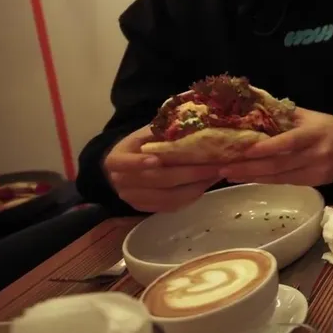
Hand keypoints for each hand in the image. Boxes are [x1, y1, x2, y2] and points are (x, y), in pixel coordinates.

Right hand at [104, 127, 221, 212]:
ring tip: (216, 175)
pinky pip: (171, 206)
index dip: (139, 163)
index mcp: (116, 160)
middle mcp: (121, 182)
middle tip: (214, 166)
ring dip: (195, 187)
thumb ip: (162, 130)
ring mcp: (133, 198)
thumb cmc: (141, 144)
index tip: (157, 159)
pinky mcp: (146, 208)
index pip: (123, 163)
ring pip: (167, 197)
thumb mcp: (146, 133)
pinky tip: (206, 184)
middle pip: (156, 180)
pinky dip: (191, 196)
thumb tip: (192, 124)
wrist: (128, 164)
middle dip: (188, 174)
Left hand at [218, 108, 332, 186]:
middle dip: (250, 168)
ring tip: (231, 174)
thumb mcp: (310, 116)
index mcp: (314, 134)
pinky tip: (251, 178)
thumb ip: (284, 115)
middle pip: (279, 165)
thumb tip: (254, 107)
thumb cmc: (330, 127)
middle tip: (225, 168)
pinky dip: (267, 180)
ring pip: (280, 177)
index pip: (289, 142)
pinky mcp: (316, 183)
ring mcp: (316, 171)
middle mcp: (316, 155)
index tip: (245, 150)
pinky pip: (287, 182)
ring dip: (254, 177)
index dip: (267, 148)